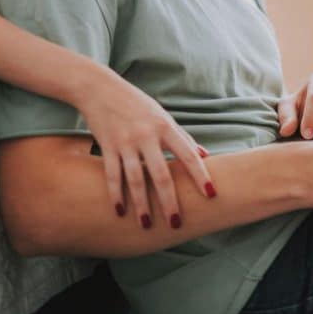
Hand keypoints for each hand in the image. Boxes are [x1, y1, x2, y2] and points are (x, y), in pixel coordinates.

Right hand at [76, 67, 215, 228]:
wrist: (100, 89)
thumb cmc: (137, 104)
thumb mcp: (163, 116)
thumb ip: (183, 137)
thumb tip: (205, 155)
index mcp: (166, 128)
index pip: (188, 155)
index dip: (201, 175)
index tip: (211, 194)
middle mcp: (147, 136)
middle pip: (161, 174)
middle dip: (169, 201)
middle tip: (176, 223)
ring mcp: (126, 142)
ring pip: (136, 179)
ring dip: (142, 204)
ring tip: (147, 224)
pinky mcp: (107, 146)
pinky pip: (112, 175)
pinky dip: (116, 194)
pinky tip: (120, 211)